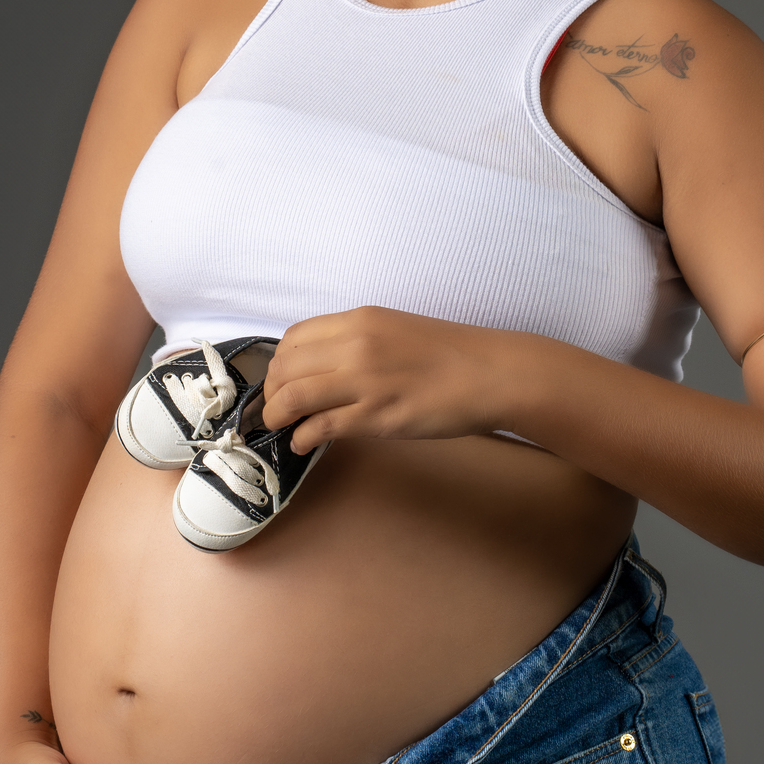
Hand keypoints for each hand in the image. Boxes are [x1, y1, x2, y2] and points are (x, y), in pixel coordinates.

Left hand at [261, 307, 525, 454]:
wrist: (491, 374)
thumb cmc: (451, 354)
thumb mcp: (395, 330)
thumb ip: (358, 343)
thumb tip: (323, 368)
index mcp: (359, 320)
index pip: (294, 337)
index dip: (279, 363)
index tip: (282, 381)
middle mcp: (355, 345)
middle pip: (285, 367)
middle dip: (271, 392)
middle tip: (277, 409)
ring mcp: (364, 381)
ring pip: (293, 396)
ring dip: (277, 415)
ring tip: (281, 428)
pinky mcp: (376, 416)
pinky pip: (320, 426)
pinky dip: (303, 437)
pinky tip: (305, 443)